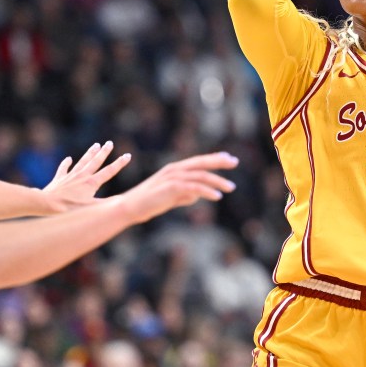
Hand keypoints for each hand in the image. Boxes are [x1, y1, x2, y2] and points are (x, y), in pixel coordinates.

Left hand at [41, 141, 130, 212]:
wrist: (47, 204)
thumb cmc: (70, 208)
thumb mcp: (91, 208)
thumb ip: (107, 204)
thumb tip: (122, 200)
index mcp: (91, 183)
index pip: (109, 171)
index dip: (119, 164)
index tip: (127, 155)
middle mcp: (82, 176)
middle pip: (95, 161)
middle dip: (104, 152)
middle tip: (110, 143)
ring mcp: (70, 176)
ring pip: (82, 161)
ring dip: (90, 153)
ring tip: (96, 144)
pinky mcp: (59, 179)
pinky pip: (64, 169)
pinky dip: (66, 163)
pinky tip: (68, 158)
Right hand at [120, 152, 238, 223]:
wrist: (131, 208)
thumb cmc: (149, 203)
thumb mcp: (170, 198)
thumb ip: (183, 195)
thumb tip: (196, 195)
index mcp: (175, 170)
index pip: (198, 161)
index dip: (214, 158)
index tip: (229, 158)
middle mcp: (174, 170)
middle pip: (201, 162)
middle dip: (219, 162)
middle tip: (235, 162)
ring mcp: (172, 177)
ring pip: (200, 175)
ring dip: (217, 181)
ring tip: (231, 187)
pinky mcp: (171, 187)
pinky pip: (194, 187)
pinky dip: (207, 191)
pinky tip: (217, 196)